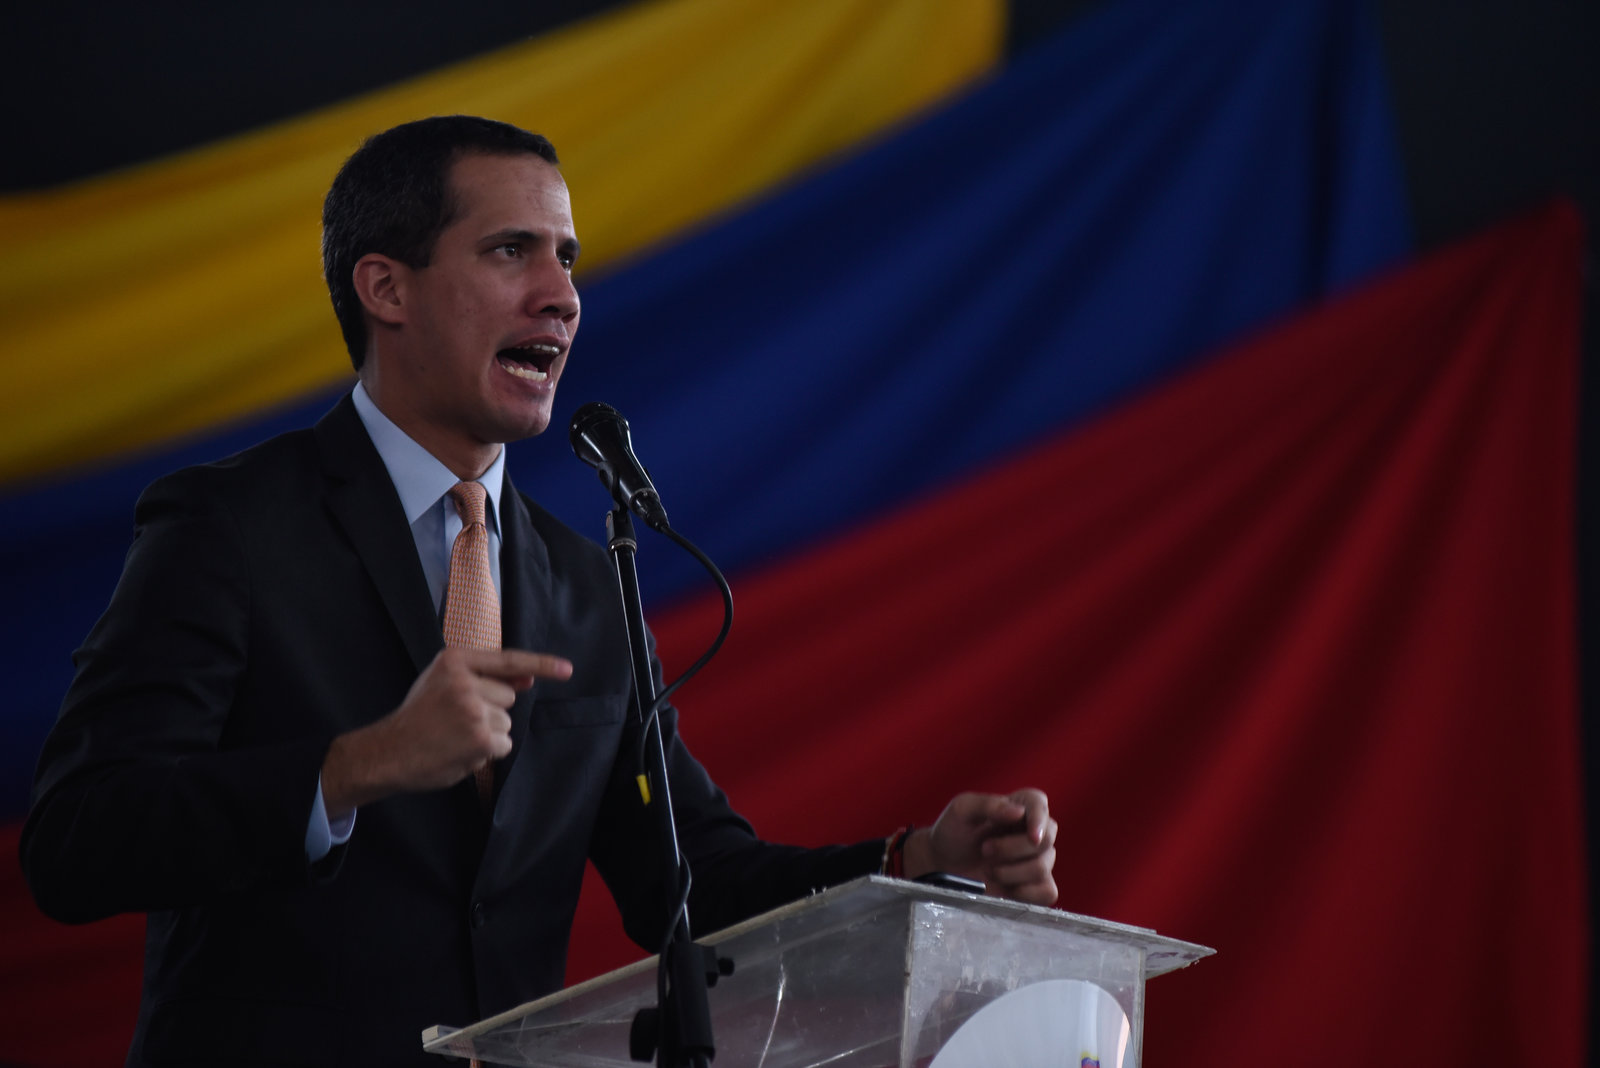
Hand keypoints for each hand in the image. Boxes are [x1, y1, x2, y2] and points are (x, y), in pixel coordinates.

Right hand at [321, 647, 572, 815]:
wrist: (388, 752)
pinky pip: (503, 745)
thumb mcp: (446, 683)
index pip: (507, 659)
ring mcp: (474, 710)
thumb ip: (487, 678)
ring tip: (453, 736)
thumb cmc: (419, 717)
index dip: (541, 664)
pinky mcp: (480, 738)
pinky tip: (459, 751)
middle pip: (508, 696)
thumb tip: (529, 679)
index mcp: (454, 659)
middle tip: (454, 720)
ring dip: (487, 734)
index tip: (567, 669)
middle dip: (490, 710)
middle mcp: (465, 681)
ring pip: (506, 723)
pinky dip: (487, 753)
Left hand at [904, 788, 1057, 905]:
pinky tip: (1006, 888)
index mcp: (1018, 806)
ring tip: (988, 870)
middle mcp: (1031, 832)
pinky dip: (1027, 893)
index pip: (1040, 804)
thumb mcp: (961, 810)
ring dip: (1012, 872)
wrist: (941, 866)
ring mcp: (1035, 860)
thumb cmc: (952, 833)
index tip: (1031, 836)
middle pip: (1046, 839)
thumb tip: (1019, 812)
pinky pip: (1047, 892)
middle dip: (1014, 848)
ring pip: (1043, 867)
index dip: (1039, 819)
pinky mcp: (1034, 887)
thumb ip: (988, 804)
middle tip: (985, 850)